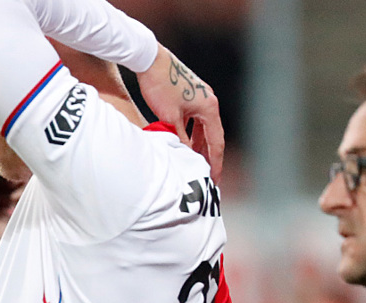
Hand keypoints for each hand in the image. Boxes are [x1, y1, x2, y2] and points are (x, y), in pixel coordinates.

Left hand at [135, 45, 224, 181]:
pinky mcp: (189, 95)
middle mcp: (208, 102)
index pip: (216, 141)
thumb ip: (179, 137)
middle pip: (212, 135)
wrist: (149, 59)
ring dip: (199, 145)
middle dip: (209, 156)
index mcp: (209, 107)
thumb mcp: (168, 117)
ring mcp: (199, 97)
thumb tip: (185, 155)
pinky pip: (193, 120)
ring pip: (202, 128)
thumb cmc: (160, 86)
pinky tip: (183, 144)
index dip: (215, 162)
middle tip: (207, 175)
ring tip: (195, 163)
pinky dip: (190, 133)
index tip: (214, 179)